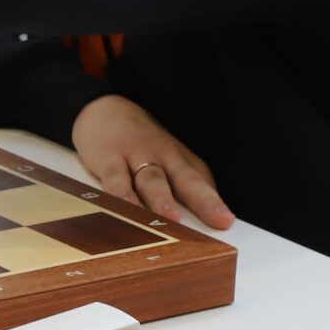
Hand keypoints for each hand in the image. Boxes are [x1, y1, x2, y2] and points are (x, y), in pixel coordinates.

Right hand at [70, 94, 232, 229]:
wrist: (103, 108)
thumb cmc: (141, 144)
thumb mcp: (169, 160)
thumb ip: (187, 188)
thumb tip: (205, 221)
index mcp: (180, 161)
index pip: (201, 183)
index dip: (214, 203)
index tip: (227, 222)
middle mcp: (162, 158)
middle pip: (185, 179)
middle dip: (202, 200)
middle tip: (216, 219)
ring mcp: (135, 156)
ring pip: (151, 179)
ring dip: (162, 199)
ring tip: (172, 218)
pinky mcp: (108, 158)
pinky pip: (115, 177)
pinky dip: (120, 194)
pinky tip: (125, 207)